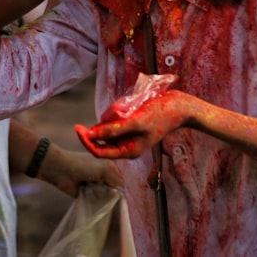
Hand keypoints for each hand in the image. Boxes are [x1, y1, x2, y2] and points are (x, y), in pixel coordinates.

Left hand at [40, 146, 122, 197]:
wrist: (62, 170)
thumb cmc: (83, 165)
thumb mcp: (103, 167)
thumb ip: (115, 178)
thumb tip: (119, 190)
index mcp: (109, 166)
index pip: (120, 180)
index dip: (119, 185)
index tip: (117, 189)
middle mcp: (103, 176)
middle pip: (113, 189)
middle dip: (107, 189)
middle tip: (98, 182)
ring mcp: (95, 185)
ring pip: (104, 196)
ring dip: (97, 191)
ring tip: (88, 184)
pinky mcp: (88, 194)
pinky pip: (95, 200)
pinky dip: (91, 196)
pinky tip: (84, 190)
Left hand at [75, 90, 192, 158]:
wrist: (179, 106)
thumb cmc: (160, 114)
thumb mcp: (136, 121)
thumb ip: (114, 129)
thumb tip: (92, 134)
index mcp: (128, 151)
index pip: (99, 151)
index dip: (86, 141)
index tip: (77, 127)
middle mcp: (127, 146)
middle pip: (102, 139)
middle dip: (103, 125)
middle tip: (116, 110)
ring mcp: (129, 135)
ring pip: (108, 128)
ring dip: (111, 117)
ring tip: (127, 107)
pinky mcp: (131, 125)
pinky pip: (115, 120)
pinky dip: (116, 113)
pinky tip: (129, 105)